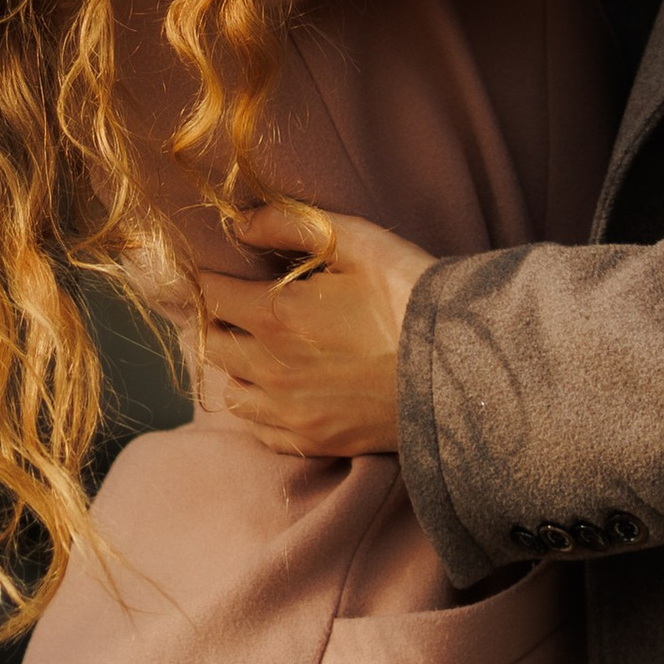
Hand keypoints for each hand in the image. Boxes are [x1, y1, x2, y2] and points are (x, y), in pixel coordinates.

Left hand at [193, 203, 434, 458]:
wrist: (460, 369)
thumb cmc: (410, 295)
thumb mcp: (356, 242)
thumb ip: (289, 226)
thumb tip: (239, 223)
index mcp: (277, 317)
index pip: (211, 297)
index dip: (203, 280)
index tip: (205, 271)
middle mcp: (273, 369)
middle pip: (214, 346)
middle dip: (215, 322)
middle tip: (227, 305)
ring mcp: (292, 412)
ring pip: (231, 391)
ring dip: (234, 366)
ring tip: (254, 346)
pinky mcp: (314, 440)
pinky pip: (259, 429)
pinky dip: (257, 407)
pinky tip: (275, 389)